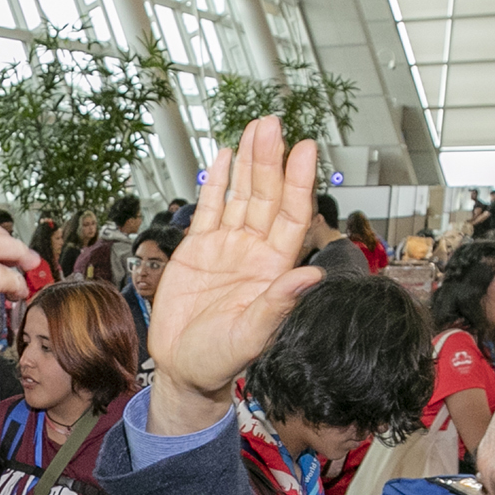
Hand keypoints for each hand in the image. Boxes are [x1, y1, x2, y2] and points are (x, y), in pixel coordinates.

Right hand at [149, 118, 328, 418]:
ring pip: (242, 195)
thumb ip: (279, 304)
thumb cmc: (219, 361)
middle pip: (267, 196)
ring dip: (250, 162)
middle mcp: (254, 252)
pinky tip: (225, 156)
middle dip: (270, 160)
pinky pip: (211, 208)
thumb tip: (312, 277)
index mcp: (273, 270)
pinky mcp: (198, 249)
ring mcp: (227, 247)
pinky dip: (218, 182)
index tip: (305, 150)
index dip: (298, 182)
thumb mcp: (251, 336)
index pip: (291, 217)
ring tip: (257, 128)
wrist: (181, 370)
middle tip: (273, 124)